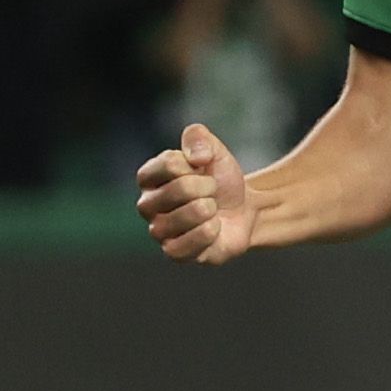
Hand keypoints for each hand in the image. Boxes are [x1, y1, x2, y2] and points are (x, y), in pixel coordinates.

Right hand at [138, 122, 251, 264]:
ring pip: (185, 216)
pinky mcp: (174, 253)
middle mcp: (147, 205)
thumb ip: (198, 138)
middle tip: (211, 192)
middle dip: (206, 188)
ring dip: (210, 210)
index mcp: (149, 177)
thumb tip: (196, 158)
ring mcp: (158, 231)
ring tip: (212, 210)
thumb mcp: (213, 150)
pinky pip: (189, 243)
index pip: (168, 163)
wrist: (243, 209)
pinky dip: (209, 233)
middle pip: (178, 189)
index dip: (194, 165)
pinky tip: (213, 228)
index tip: (202, 169)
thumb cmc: (220, 179)